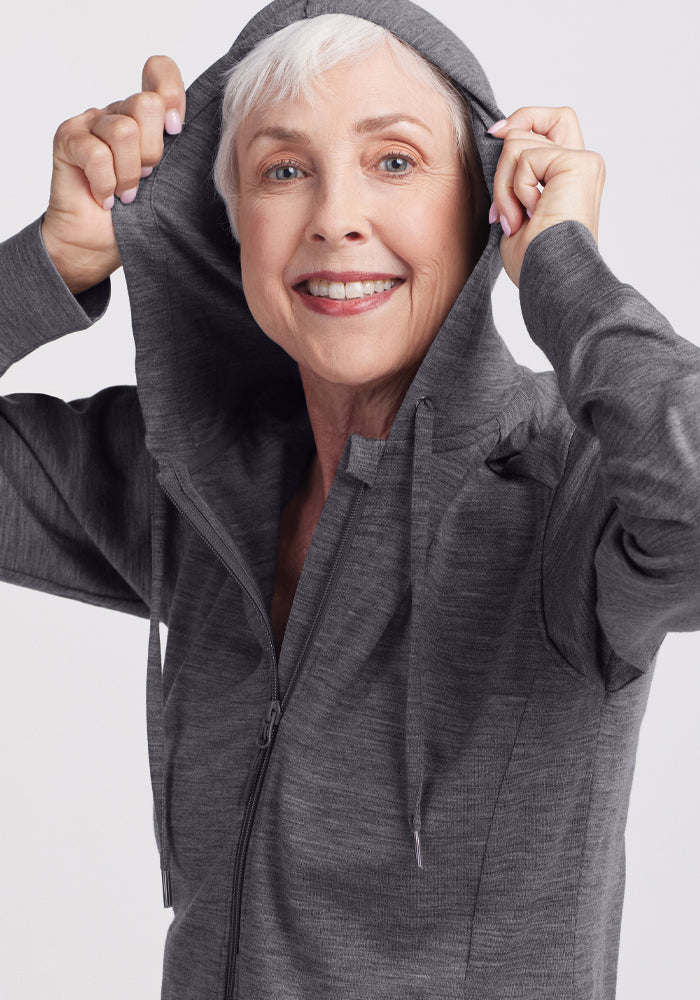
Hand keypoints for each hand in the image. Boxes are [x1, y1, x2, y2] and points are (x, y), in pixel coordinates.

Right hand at [41, 56, 185, 294]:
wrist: (96, 246)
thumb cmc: (137, 218)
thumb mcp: (171, 184)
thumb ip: (185, 156)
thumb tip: (224, 143)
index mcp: (146, 118)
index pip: (159, 71)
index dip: (172, 94)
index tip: (176, 130)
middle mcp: (118, 112)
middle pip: (147, 105)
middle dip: (153, 152)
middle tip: (146, 180)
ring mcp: (90, 123)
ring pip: (123, 131)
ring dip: (128, 174)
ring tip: (126, 194)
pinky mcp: (67, 139)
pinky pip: (95, 152)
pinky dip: (105, 183)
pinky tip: (105, 197)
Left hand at [487, 107, 605, 287]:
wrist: (550, 280)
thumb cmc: (534, 263)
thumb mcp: (514, 209)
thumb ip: (514, 174)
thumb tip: (499, 137)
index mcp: (570, 177)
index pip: (551, 122)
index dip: (522, 120)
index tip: (494, 134)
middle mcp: (582, 165)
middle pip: (537, 122)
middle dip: (505, 160)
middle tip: (504, 208)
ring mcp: (583, 162)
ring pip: (519, 142)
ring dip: (504, 186)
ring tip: (516, 219)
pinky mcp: (578, 164)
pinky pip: (526, 157)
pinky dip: (515, 190)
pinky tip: (528, 215)